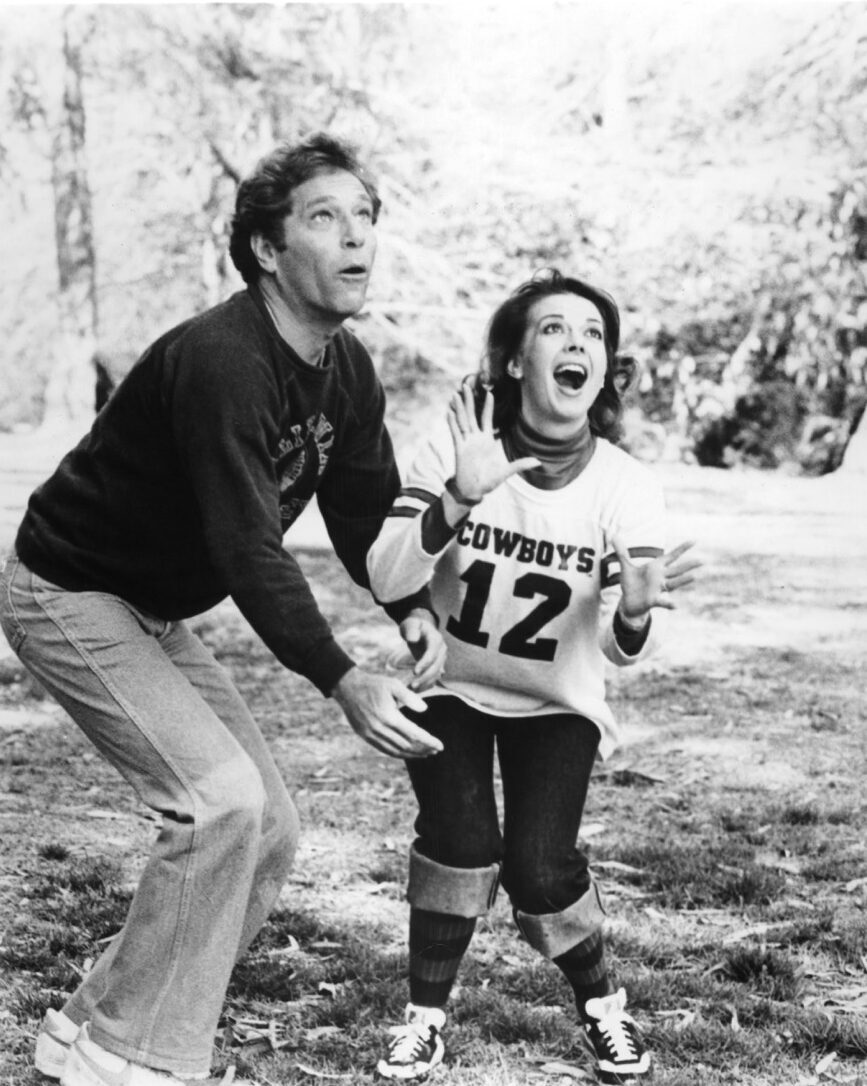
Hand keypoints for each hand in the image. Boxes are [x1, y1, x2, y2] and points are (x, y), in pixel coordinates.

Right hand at [331, 667, 442, 759]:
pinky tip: (408, 753)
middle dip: (424, 749)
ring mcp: (371, 735)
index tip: (440, 746)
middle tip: (436, 750)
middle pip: (407, 745)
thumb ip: (410, 696)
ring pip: (396, 751)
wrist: (348, 688)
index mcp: (389, 716)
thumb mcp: (393, 684)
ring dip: (413, 754)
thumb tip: (424, 709)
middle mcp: (380, 729)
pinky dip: (399, 754)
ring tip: (426, 753)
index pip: (414, 734)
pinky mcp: (366, 737)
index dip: (429, 741)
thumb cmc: (374, 684)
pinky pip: (385, 750)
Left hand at [399, 609, 445, 691]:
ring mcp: (441, 659)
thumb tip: (412, 639)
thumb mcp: (410, 624)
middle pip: (436, 666)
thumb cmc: (414, 626)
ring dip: (425, 684)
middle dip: (425, 677)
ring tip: (411, 689)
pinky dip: (426, 685)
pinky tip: (415, 690)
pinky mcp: (437, 666)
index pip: (432, 653)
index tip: (414, 672)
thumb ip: (411, 629)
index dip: (425, 663)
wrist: (421, 630)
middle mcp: (442, 650)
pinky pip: (434, 678)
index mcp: (436, 639)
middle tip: (412, 685)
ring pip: (437, 675)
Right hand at [447, 383, 538, 503]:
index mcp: (486, 440)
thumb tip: (538, 462)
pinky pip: (455, 433)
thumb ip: (520, 465)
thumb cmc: (489, 481)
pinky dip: (452, 423)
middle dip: (469, 401)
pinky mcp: (459, 449)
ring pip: (462, 421)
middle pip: (471, 415)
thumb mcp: (506, 472)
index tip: (489, 393)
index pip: (487, 418)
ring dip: (459, 408)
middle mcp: (475, 438)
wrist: (474, 490)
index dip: (487, 405)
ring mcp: (466, 442)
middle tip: (466, 385)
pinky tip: (449, 412)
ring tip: (455, 394)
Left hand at [614, 539, 700, 624]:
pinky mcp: (653, 600)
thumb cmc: (631, 583)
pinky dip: (669, 604)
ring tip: (694, 577)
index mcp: (656, 567)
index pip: (672, 556)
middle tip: (703, 560)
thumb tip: (614, 536)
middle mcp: (661, 577)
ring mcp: (658, 589)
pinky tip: (676, 606)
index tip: (694, 540)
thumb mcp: (626, 567)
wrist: (628, 601)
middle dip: (689, 565)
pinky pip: (662, 602)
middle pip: (677, 570)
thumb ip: (622, 553)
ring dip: (683, 580)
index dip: (682, 548)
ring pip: (673, 583)